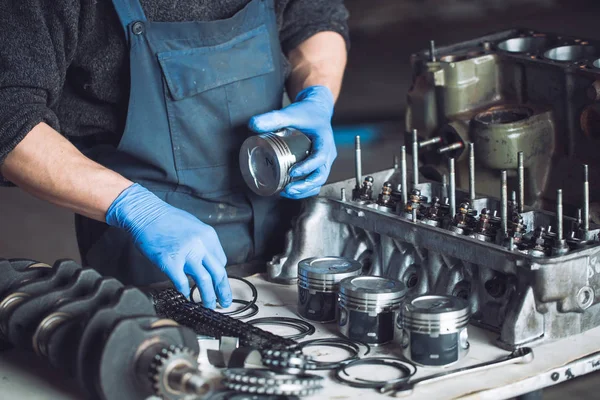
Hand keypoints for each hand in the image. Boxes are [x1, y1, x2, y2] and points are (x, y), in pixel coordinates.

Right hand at [105, 184, 231, 308]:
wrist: (145, 212)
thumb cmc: (166, 219)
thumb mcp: (193, 226)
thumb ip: (202, 243)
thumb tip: (206, 261)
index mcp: (208, 236)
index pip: (221, 261)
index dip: (220, 275)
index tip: (218, 283)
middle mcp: (201, 245)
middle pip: (218, 273)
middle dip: (223, 291)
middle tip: (225, 302)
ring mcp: (186, 253)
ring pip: (204, 281)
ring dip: (208, 297)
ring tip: (208, 305)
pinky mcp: (170, 261)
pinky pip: (182, 282)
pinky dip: (185, 291)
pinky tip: (185, 295)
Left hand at [248, 85, 335, 198]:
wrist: (316, 111)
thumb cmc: (305, 112)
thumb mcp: (290, 112)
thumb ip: (272, 118)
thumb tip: (252, 124)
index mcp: (325, 140)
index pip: (320, 157)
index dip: (308, 167)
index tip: (292, 172)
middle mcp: (328, 153)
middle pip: (321, 175)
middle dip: (305, 185)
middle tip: (287, 189)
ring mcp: (325, 162)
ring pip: (319, 181)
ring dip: (304, 190)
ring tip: (286, 193)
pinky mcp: (319, 166)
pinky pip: (315, 181)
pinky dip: (304, 189)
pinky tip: (289, 191)